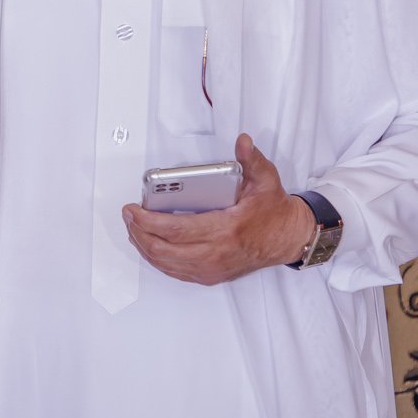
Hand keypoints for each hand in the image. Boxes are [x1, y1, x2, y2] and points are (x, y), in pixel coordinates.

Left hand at [121, 133, 314, 285]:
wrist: (288, 238)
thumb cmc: (273, 213)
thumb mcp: (265, 180)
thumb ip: (251, 159)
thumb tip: (242, 142)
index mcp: (224, 230)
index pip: (174, 230)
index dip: (146, 220)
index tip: (133, 209)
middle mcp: (215, 254)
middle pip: (162, 249)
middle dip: (138, 232)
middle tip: (128, 216)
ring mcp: (211, 269)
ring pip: (165, 263)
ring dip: (144, 246)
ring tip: (134, 228)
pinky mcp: (210, 275)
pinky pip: (175, 271)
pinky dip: (157, 258)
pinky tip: (149, 244)